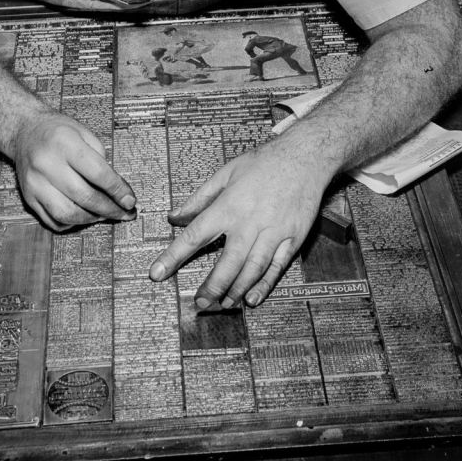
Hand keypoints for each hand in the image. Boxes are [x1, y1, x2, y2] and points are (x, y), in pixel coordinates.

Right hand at [12, 112, 135, 231]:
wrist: (25, 131)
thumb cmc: (59, 131)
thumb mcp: (84, 133)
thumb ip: (101, 160)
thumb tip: (117, 192)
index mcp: (64, 143)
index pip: (97, 173)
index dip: (118, 190)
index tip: (130, 201)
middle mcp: (46, 164)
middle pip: (83, 196)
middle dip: (109, 209)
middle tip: (125, 213)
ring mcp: (35, 183)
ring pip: (67, 214)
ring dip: (91, 219)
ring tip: (105, 214)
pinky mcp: (28, 197)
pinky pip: (52, 221)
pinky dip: (72, 223)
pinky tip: (84, 216)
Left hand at [149, 141, 329, 307]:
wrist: (304, 157)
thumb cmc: (263, 162)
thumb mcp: (225, 173)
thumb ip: (199, 198)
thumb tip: (175, 216)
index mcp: (228, 205)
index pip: (194, 236)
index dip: (173, 256)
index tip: (157, 273)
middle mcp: (249, 222)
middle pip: (227, 262)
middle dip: (211, 287)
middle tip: (199, 303)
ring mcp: (273, 231)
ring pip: (252, 269)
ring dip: (236, 290)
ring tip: (224, 304)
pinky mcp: (292, 237)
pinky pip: (276, 267)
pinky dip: (264, 285)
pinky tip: (252, 298)